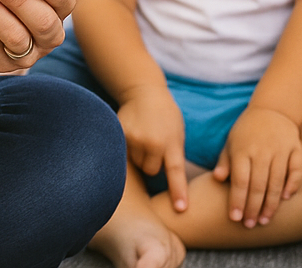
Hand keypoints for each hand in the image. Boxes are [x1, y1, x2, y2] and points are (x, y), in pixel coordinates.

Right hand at [119, 84, 189, 211]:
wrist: (145, 91)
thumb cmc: (166, 115)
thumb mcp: (177, 133)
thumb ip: (172, 153)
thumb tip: (166, 178)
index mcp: (171, 142)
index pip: (175, 172)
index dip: (178, 192)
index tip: (181, 209)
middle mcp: (152, 142)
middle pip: (150, 170)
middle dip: (152, 163)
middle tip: (153, 147)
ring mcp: (134, 138)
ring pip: (135, 163)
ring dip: (138, 156)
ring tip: (142, 138)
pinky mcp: (120, 133)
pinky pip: (124, 152)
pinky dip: (127, 148)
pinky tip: (132, 135)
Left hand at [214, 106, 301, 227]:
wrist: (272, 110)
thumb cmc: (246, 131)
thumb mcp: (231, 142)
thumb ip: (225, 161)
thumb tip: (217, 179)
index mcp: (242, 150)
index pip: (240, 180)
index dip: (237, 201)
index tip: (234, 218)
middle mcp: (262, 151)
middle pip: (258, 185)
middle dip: (253, 208)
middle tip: (249, 225)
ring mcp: (281, 150)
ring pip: (277, 182)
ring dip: (271, 204)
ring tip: (264, 220)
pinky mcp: (296, 149)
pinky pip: (296, 171)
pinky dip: (292, 185)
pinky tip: (286, 199)